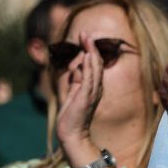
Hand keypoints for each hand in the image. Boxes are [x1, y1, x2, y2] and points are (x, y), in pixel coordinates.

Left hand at [55, 32, 103, 148]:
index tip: (84, 37)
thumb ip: (76, 81)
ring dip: (90, 52)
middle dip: (90, 47)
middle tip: (85, 33)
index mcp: (93, 87)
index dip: (90, 51)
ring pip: (94, 68)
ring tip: (86, 39)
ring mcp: (92, 93)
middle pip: (96, 63)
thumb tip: (76, 67)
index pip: (94, 65)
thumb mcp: (73, 93)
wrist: (71, 133)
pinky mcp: (86, 97)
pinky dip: (89, 66)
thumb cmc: (72, 115)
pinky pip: (89, 79)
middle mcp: (96, 88)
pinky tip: (87, 56)